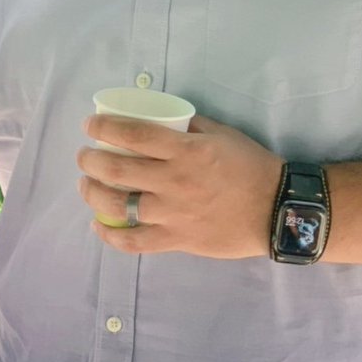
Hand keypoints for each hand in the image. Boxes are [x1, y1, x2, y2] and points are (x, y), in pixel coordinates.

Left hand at [76, 114, 282, 257]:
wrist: (277, 209)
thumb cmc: (250, 165)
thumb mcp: (221, 133)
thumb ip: (189, 126)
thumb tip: (162, 119)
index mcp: (185, 150)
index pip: (133, 134)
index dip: (104, 127)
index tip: (89, 125)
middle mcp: (174, 181)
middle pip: (118, 169)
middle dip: (90, 160)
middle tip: (83, 155)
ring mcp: (174, 213)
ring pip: (120, 205)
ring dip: (93, 193)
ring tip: (85, 185)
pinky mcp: (178, 240)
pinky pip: (136, 242)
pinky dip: (112, 236)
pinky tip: (99, 226)